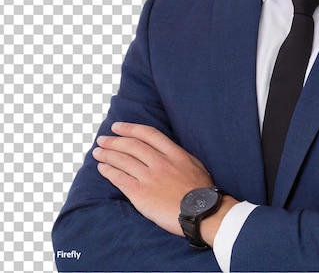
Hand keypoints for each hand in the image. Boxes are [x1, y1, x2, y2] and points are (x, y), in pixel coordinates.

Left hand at [93, 122, 214, 235]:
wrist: (200, 211)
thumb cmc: (201, 190)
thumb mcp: (195, 164)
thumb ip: (178, 156)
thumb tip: (167, 151)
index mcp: (174, 153)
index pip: (148, 134)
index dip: (130, 128)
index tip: (118, 126)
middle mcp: (160, 162)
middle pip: (132, 146)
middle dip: (114, 141)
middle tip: (103, 139)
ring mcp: (149, 177)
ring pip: (123, 160)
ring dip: (107, 154)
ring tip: (98, 152)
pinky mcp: (140, 194)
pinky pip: (120, 179)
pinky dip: (109, 171)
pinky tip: (102, 168)